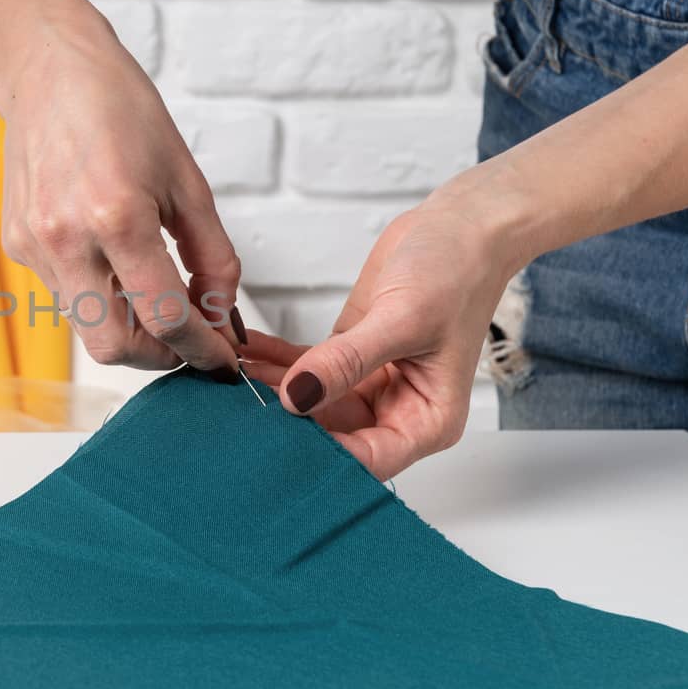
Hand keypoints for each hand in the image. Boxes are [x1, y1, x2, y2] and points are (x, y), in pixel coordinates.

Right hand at [0, 3, 241, 374]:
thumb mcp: (187, 180)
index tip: (221, 358)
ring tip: (152, 290)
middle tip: (187, 338)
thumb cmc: (121, 110)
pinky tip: (111, 259)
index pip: (165, 318)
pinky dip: (98, 296)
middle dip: (157, 355)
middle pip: (114, 346)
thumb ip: (213, 257)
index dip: (202, 349)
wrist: (47, 71)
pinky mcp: (17, 246)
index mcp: (117, 216)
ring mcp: (34, 246)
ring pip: (86, 328)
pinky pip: (65, 296)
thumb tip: (224, 316)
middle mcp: (66, 238)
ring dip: (127, 327)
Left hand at [237, 193, 517, 478]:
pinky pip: (303, 369)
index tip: (273, 438)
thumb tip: (298, 397)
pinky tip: (243, 350)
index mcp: (428, 420)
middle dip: (285, 423)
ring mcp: (368, 385)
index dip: (320, 457)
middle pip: (332, 437)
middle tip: (236, 408)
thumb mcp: (402, 320)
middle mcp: (397, 411)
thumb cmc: (458, 273)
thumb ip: (348, 362)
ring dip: (270, 389)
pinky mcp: (347, 357)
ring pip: (309, 403)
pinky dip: (273, 360)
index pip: (368, 460)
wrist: (460, 228)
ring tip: (227, 375)